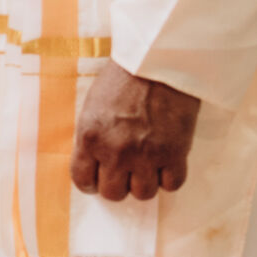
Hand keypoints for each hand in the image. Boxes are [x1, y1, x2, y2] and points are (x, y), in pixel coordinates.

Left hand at [70, 63, 199, 202]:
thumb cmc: (124, 77)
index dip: (91, 183)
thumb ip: (92, 137)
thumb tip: (94, 162)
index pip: (82, 181)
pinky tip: (168, 162)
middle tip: (126, 170)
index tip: (99, 179)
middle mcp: (115, 152)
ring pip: (143, 194)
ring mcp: (146, 155)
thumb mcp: (93, 106)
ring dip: (145, 182)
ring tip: (149, 165)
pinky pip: (172, 185)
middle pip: (113, 194)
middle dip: (119, 184)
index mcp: (90, 138)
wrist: (160, 61)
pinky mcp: (174, 154)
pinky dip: (170, 177)